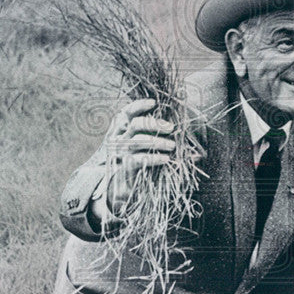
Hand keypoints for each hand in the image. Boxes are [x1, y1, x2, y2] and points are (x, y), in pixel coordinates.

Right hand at [101, 98, 175, 217]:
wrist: (120, 190)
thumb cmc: (135, 163)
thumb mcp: (139, 145)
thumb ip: (151, 133)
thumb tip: (175, 126)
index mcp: (120, 130)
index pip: (126, 112)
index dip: (139, 105)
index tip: (154, 103)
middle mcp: (118, 139)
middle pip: (135, 124)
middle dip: (155, 123)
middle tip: (171, 128)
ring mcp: (120, 154)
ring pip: (138, 141)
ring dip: (158, 141)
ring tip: (172, 145)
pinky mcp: (124, 168)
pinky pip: (139, 159)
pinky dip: (154, 158)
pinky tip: (165, 159)